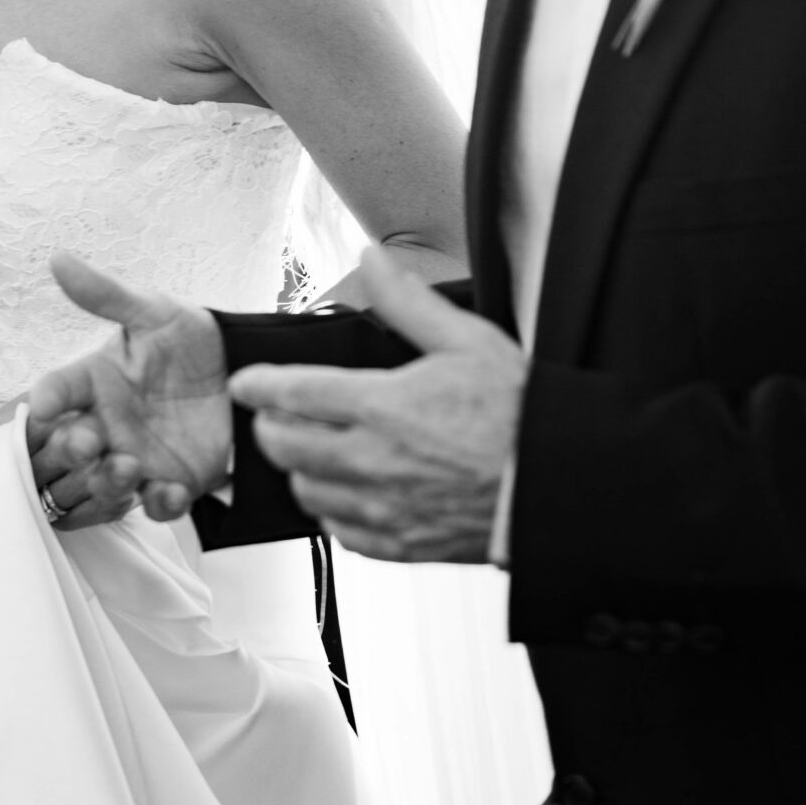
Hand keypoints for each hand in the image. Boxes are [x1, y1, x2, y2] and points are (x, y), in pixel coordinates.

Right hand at [24, 251, 232, 528]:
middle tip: (87, 440)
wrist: (244, 373)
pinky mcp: (170, 482)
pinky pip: (156, 505)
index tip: (43, 402)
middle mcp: (106, 423)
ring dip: (109, 480)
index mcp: (95, 381)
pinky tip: (172, 491)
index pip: (59, 389)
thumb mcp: (154, 313)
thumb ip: (106, 295)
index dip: (48, 397)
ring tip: (128, 467)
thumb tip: (58, 258)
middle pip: (71, 446)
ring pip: (106, 482)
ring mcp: (135, 457)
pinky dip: (160, 504)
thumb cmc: (188, 340)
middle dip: (72, 448)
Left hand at [229, 244, 524, 561]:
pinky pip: (342, 534)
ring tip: (313, 452)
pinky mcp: (403, 545)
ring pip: (308, 493)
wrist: (561, 487)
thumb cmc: (521, 417)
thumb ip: (408, 302)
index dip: (259, 386)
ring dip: (301, 470)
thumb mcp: (467, 340)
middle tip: (277, 415)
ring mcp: (385, 509)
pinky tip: (347, 495)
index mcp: (383, 407)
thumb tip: (372, 259)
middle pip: (286, 447)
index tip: (245, 384)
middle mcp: (373, 462)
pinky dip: (333, 513)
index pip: (293, 394)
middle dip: (271, 426)